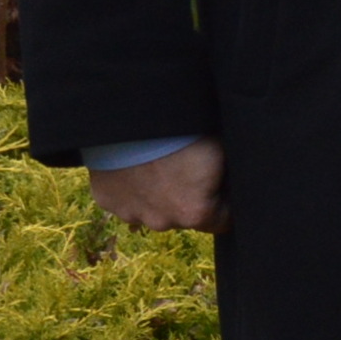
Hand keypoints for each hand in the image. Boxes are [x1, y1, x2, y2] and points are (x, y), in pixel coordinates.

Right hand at [87, 139, 227, 232]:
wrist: (131, 118)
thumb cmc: (183, 131)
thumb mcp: (220, 150)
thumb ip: (229, 173)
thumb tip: (235, 179)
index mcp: (195, 213)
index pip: (223, 221)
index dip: (228, 204)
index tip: (225, 188)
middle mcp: (162, 222)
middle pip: (185, 215)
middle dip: (190, 197)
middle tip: (187, 168)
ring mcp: (130, 213)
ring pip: (153, 209)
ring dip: (158, 193)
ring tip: (159, 164)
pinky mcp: (105, 200)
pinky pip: (126, 198)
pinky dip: (132, 186)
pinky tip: (136, 165)